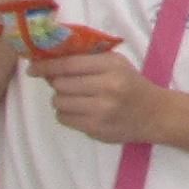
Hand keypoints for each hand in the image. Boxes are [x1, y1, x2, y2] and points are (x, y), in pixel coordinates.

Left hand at [35, 46, 172, 146]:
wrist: (157, 115)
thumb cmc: (133, 85)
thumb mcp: (117, 64)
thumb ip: (87, 60)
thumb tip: (49, 63)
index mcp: (112, 66)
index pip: (68, 64)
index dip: (46, 66)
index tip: (32, 68)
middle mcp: (106, 87)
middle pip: (60, 84)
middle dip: (59, 84)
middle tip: (69, 85)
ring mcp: (100, 110)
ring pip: (58, 102)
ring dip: (62, 100)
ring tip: (79, 100)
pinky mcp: (95, 128)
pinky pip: (64, 118)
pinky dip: (67, 114)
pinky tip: (83, 112)